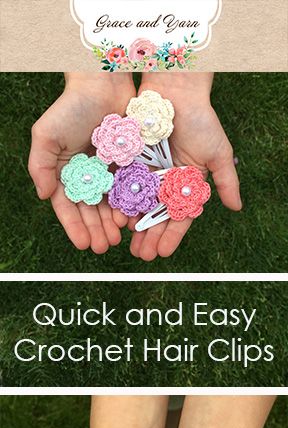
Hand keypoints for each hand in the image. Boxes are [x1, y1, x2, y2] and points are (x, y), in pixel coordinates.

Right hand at [28, 73, 135, 252]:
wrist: (104, 83)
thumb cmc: (71, 107)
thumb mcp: (47, 135)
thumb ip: (41, 166)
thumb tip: (44, 196)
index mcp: (65, 173)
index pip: (68, 207)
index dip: (74, 227)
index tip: (82, 244)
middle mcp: (86, 177)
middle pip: (90, 211)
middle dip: (95, 230)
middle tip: (103, 247)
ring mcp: (108, 173)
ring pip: (110, 205)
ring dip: (112, 224)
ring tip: (117, 238)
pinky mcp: (128, 166)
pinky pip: (129, 191)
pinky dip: (129, 207)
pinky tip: (131, 220)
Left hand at [129, 74, 241, 260]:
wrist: (176, 89)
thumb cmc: (200, 119)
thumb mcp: (218, 152)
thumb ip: (226, 180)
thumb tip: (236, 208)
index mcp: (186, 184)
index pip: (179, 216)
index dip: (171, 236)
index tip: (163, 253)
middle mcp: (166, 182)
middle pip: (156, 216)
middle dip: (149, 236)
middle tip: (142, 255)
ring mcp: (147, 173)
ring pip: (139, 205)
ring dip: (134, 226)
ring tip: (128, 243)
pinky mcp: (130, 161)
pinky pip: (124, 186)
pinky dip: (121, 202)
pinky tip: (117, 218)